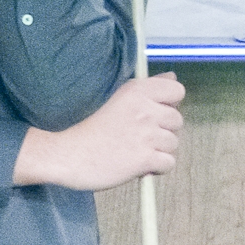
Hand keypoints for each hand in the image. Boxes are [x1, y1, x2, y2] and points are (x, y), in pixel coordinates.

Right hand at [13, 72, 184, 190]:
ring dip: (157, 150)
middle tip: (136, 135)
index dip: (168, 104)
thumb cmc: (91, 128)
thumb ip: (149, 87)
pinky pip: (169, 163)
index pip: (177, 90)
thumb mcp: (118, 99)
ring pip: (173, 144)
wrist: (68, 154)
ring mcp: (147, 135)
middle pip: (177, 120)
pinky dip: (155, 168)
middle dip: (162, 130)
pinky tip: (137, 164)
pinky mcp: (146, 158)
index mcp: (136, 91)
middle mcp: (144, 110)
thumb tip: (172, 76)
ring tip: (133, 150)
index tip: (150, 113)